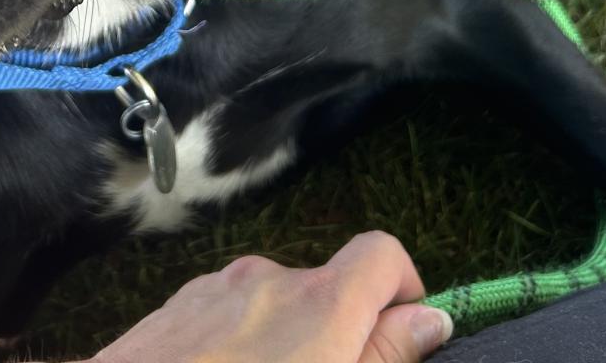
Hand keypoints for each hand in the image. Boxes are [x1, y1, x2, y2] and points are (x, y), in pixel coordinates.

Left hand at [91, 231, 452, 362]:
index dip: (402, 292)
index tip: (399, 342)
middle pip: (327, 289)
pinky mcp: (176, 306)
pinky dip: (240, 345)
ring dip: (286, 346)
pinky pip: (228, 314)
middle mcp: (268, 278)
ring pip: (274, 307)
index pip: (381, 253)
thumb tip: (428, 318)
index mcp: (317, 302)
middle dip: (339, 337)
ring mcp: (215, 287)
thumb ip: (382, 357)